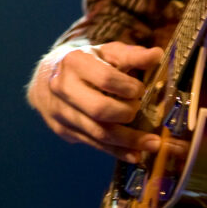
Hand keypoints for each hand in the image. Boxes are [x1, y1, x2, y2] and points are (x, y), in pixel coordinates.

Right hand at [26, 41, 163, 160]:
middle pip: (99, 109)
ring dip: (128, 141)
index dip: (128, 87)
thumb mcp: (107, 52)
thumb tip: (157, 55)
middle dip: (126, 114)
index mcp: (75, 62)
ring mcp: (61, 112)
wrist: (49, 77)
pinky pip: (94, 144)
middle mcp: (63, 88)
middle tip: (139, 109)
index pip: (105, 79)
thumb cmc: (87, 63)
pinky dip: (117, 151)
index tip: (141, 89)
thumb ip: (132, 55)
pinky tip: (136, 154)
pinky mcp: (64, 131)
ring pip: (98, 132)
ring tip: (153, 144)